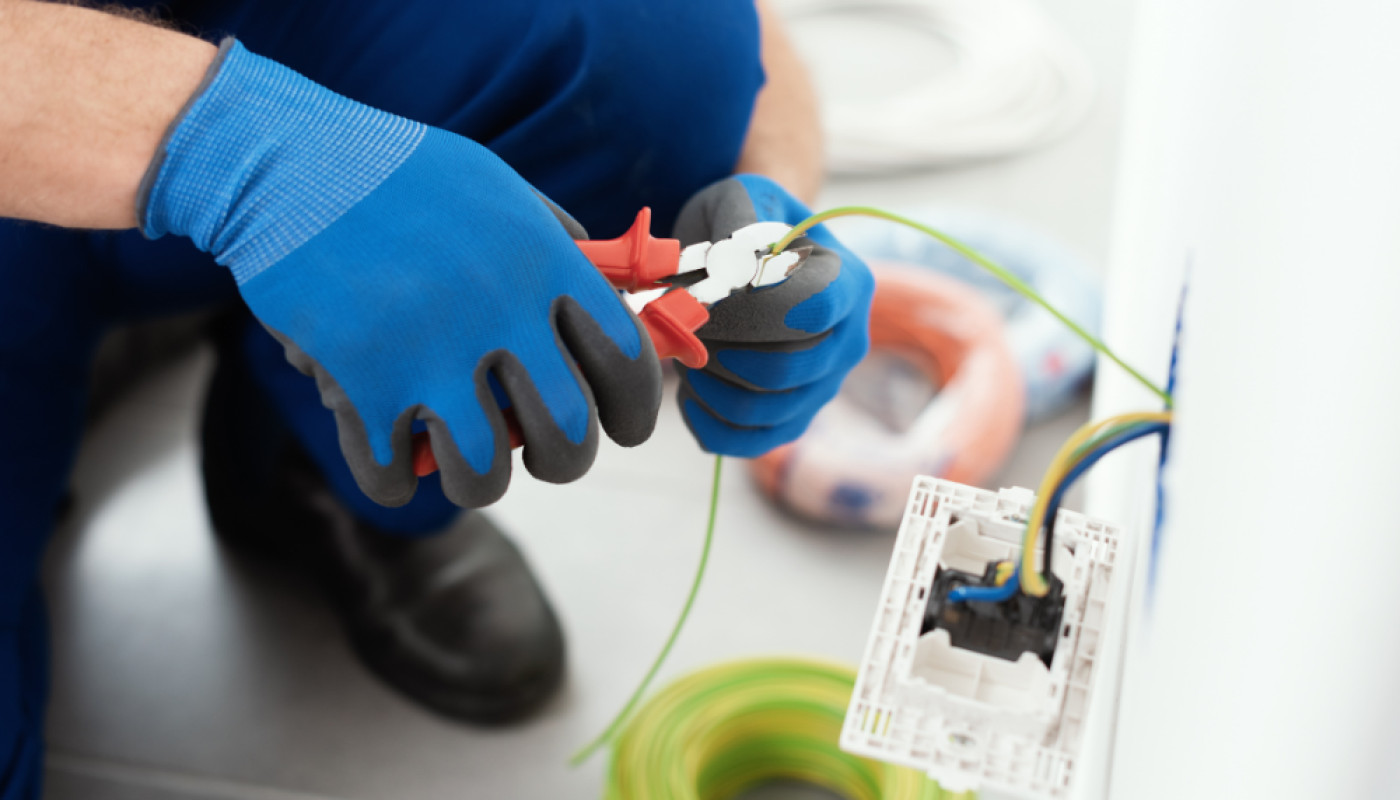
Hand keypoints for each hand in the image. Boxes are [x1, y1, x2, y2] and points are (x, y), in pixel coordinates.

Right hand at [141, 40, 661, 507]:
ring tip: (464, 459)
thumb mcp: (502, 190)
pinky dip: (392, 480)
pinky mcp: (361, 384)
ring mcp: (430, 353)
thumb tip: (620, 304)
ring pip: (485, 476)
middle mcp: (499, 311)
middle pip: (567, 437)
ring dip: (479, 480)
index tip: (624, 428)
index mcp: (544, 262)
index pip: (626, 361)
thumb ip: (560, 249)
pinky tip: (389, 456)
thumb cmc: (403, 176)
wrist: (286, 162)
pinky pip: (393, 478)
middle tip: (544, 453)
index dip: (635, 409)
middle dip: (563, 461)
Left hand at [672, 175, 872, 456]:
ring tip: (686, 352)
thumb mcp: (742, 197)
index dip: (752, 308)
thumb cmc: (745, 222)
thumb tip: (733, 273)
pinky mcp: (792, 419)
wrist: (748, 253)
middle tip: (686, 324)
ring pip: (763, 410)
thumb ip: (739, 221)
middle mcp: (849, 342)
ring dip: (709, 386)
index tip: (708, 293)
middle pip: (785, 369)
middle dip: (720, 349)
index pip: (814, 310)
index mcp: (850, 283)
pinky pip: (750, 442)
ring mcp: (823, 387)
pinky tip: (689, 394)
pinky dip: (709, 425)